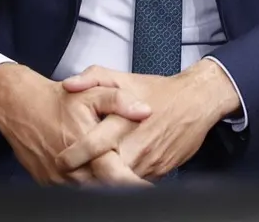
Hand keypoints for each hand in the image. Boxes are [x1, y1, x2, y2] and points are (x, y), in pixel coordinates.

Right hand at [0, 63, 152, 185]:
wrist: (19, 107)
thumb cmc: (58, 100)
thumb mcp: (94, 92)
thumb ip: (121, 101)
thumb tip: (144, 111)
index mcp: (87, 149)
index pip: (116, 177)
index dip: (135, 185)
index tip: (148, 186)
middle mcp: (71, 170)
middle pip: (104, 188)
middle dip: (122, 186)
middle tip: (138, 182)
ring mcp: (57, 179)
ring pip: (89, 191)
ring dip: (104, 186)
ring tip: (120, 177)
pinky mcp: (47, 182)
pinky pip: (71, 189)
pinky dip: (86, 184)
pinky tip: (94, 173)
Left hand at [55, 59, 240, 180]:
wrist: (198, 101)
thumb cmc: (160, 91)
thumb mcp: (125, 77)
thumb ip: (93, 77)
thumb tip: (68, 84)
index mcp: (122, 122)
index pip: (92, 146)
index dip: (73, 157)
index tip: (60, 161)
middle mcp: (135, 145)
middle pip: (103, 171)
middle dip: (86, 177)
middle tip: (73, 175)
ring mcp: (148, 161)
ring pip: (120, 181)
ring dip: (105, 181)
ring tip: (91, 176)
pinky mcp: (160, 171)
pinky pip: (136, 182)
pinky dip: (125, 181)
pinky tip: (118, 172)